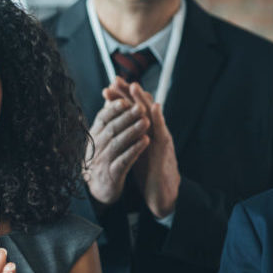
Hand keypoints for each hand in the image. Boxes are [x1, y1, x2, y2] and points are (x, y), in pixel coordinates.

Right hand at [83, 81, 149, 205]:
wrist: (98, 188)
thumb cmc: (102, 158)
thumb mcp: (101, 138)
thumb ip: (107, 119)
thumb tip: (110, 95)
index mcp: (94, 136)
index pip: (102, 118)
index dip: (113, 109)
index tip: (125, 100)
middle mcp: (96, 147)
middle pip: (111, 129)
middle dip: (126, 117)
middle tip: (140, 108)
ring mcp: (103, 161)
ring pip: (117, 143)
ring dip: (132, 132)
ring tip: (146, 122)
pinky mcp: (112, 175)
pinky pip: (124, 160)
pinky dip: (134, 150)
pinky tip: (145, 142)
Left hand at [115, 80, 179, 218]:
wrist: (162, 193)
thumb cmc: (149, 172)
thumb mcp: (134, 150)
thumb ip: (127, 136)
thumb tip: (115, 126)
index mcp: (143, 132)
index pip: (130, 111)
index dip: (119, 100)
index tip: (107, 88)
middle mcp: (152, 131)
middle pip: (140, 108)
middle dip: (128, 93)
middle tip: (116, 79)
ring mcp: (160, 138)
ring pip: (151, 115)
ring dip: (143, 100)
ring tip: (134, 86)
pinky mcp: (165, 150)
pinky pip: (161, 131)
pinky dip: (158, 118)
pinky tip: (153, 107)